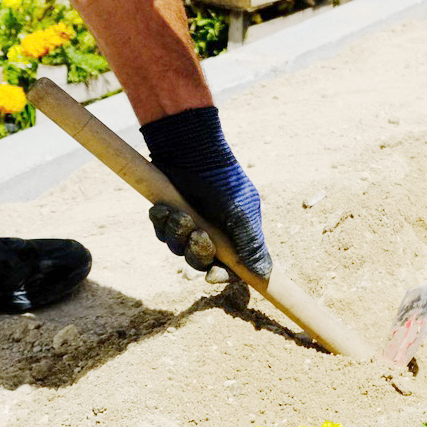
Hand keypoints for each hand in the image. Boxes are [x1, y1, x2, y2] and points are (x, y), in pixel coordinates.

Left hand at [141, 106, 271, 279]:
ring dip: (177, 235)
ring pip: (178, 249)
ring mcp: (190, 224)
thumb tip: (264, 275)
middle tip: (197, 234)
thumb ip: (251, 245)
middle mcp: (213, 233)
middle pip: (200, 262)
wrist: (194, 151)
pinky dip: (162, 223)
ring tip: (179, 215)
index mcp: (235, 235)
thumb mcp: (241, 214)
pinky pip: (162, 232)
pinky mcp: (171, 215)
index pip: (231, 267)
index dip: (221, 275)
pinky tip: (164, 208)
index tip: (212, 276)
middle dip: (197, 253)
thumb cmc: (224, 181)